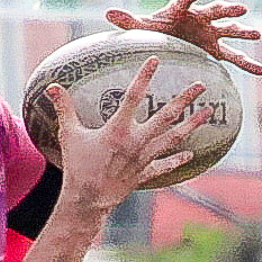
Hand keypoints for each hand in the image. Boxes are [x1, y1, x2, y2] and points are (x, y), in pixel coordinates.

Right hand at [49, 57, 213, 211]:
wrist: (86, 201)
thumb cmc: (77, 167)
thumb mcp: (69, 135)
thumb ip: (64, 109)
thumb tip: (53, 86)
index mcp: (118, 130)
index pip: (133, 97)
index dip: (144, 76)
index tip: (156, 59)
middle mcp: (136, 142)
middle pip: (166, 116)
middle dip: (185, 99)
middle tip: (201, 84)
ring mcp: (144, 158)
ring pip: (173, 138)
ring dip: (192, 124)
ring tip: (209, 111)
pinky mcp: (145, 173)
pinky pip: (165, 165)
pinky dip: (177, 160)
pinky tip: (190, 154)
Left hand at [106, 0, 261, 77]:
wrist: (166, 39)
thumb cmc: (154, 31)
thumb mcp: (142, 28)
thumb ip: (128, 21)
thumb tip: (108, 12)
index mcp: (181, 10)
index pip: (183, 2)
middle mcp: (200, 18)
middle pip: (216, 11)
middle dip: (227, 10)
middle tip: (240, 9)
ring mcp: (211, 34)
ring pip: (230, 31)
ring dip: (243, 32)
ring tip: (256, 34)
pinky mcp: (215, 49)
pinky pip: (234, 57)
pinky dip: (248, 63)